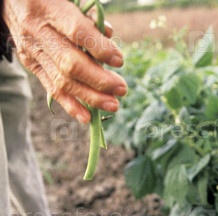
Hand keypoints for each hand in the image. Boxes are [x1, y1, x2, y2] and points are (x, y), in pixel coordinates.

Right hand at [3, 0, 127, 122]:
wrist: (11, 0)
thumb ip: (87, 16)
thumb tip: (108, 36)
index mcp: (48, 8)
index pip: (77, 32)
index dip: (100, 49)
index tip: (119, 61)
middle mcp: (37, 32)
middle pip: (70, 63)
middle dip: (99, 80)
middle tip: (121, 89)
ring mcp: (33, 51)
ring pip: (62, 81)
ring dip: (90, 97)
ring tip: (113, 105)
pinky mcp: (31, 65)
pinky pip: (51, 89)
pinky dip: (71, 105)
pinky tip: (88, 117)